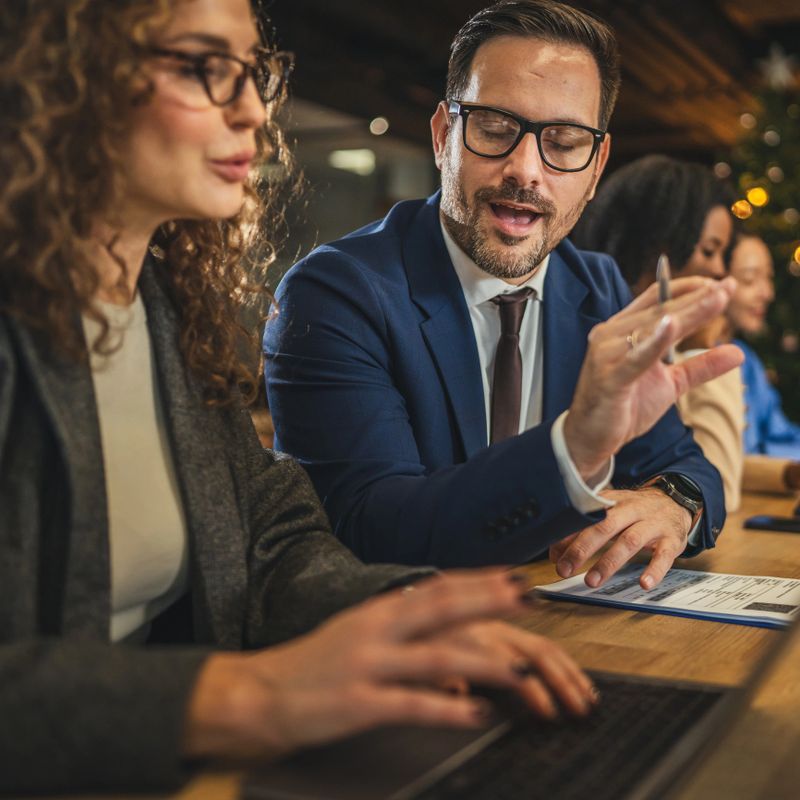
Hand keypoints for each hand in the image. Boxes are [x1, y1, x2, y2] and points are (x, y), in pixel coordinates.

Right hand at [183, 570, 596, 760]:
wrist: (259, 695)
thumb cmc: (313, 665)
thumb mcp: (356, 633)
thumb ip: (397, 625)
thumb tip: (442, 621)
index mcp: (377, 611)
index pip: (436, 587)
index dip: (478, 581)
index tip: (513, 576)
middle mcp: (375, 629)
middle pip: (441, 609)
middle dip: (488, 602)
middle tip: (528, 599)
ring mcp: (367, 665)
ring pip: (436, 658)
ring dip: (483, 662)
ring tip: (521, 669)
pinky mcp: (358, 704)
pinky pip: (412, 705)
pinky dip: (448, 708)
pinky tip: (477, 713)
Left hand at [549, 488, 691, 589]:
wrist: (675, 501)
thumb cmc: (633, 512)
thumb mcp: (609, 515)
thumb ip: (582, 531)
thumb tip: (555, 554)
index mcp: (612, 501)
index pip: (586, 516)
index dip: (567, 535)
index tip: (553, 555)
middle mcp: (632, 509)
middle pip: (604, 526)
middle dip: (582, 548)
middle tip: (564, 569)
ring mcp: (653, 524)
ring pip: (630, 541)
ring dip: (609, 562)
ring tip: (592, 581)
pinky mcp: (672, 540)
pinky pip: (664, 555)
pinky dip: (654, 570)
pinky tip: (644, 583)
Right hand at [564, 276, 742, 480]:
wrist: (591, 438)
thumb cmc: (624, 406)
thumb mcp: (669, 383)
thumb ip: (700, 366)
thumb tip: (739, 352)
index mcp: (622, 330)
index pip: (656, 299)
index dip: (688, 289)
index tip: (721, 285)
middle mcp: (611, 334)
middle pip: (659, 310)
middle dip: (696, 298)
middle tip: (728, 286)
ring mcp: (608, 354)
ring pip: (652, 328)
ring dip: (687, 313)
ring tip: (716, 299)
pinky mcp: (610, 377)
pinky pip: (637, 357)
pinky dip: (655, 341)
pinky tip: (673, 324)